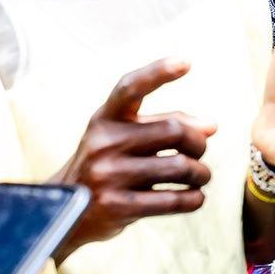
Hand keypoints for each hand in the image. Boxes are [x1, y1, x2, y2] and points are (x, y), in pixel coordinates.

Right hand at [55, 58, 215, 261]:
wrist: (63, 211)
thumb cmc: (107, 165)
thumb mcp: (124, 136)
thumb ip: (165, 124)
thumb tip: (210, 126)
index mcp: (106, 118)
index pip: (130, 88)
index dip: (158, 73)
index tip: (186, 62)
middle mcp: (104, 142)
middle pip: (175, 131)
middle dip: (198, 143)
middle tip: (200, 152)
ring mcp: (108, 176)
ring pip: (181, 167)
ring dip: (201, 173)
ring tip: (200, 177)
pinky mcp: (117, 207)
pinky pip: (174, 201)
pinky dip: (195, 199)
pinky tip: (195, 197)